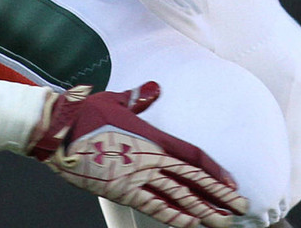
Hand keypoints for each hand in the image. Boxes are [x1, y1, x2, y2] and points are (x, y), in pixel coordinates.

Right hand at [28, 84, 246, 227]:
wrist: (59, 130)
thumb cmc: (85, 113)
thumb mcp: (115, 100)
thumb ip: (138, 99)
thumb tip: (154, 87)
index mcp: (151, 136)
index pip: (192, 155)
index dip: (215, 170)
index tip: (232, 183)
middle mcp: (149, 158)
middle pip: (192, 179)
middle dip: (218, 196)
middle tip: (241, 208)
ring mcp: (136, 176)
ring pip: (178, 196)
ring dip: (202, 210)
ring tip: (223, 222)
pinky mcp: (121, 190)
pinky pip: (153, 206)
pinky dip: (173, 216)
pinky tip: (189, 224)